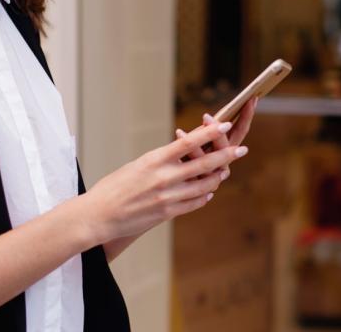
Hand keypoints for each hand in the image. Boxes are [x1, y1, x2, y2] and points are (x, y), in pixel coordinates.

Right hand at [80, 122, 248, 244]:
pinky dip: (204, 197)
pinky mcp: (168, 213)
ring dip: (217, 178)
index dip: (210, 133)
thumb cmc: (113, 187)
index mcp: (154, 160)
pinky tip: (208, 193)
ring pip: (204, 186)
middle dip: (226, 155)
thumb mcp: (136, 165)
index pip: (189, 142)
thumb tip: (180, 152)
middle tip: (242, 149)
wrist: (98, 215)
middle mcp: (164, 177)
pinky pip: (194, 203)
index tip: (225, 123)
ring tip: (225, 172)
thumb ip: (160, 160)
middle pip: (204, 164)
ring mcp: (168, 197)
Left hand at [175, 97, 257, 179]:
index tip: (252, 97)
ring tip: (196, 122)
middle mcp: (224, 164)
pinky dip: (188, 149)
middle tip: (207, 116)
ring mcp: (213, 176)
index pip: (240, 131)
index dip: (247, 115)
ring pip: (212, 158)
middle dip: (219, 130)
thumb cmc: (183, 157)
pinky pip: (195, 166)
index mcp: (227, 152)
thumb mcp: (195, 142)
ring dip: (202, 138)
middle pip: (228, 146)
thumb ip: (204, 134)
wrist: (169, 184)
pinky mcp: (199, 185)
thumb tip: (209, 118)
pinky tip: (179, 131)